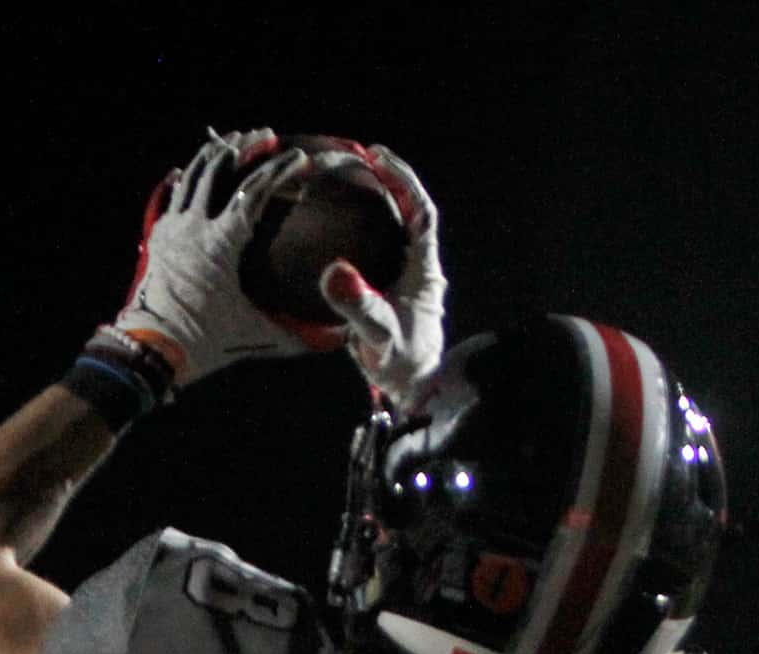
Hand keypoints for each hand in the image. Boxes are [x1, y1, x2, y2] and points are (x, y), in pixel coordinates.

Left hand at [116, 128, 313, 385]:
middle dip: (247, 145)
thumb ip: (294, 334)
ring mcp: (173, 229)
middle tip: (267, 135)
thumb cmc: (203, 342)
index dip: (281, 168)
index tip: (300, 157)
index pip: (257, 189)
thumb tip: (335, 339)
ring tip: (233, 139)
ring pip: (193, 174)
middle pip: (222, 168)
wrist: (149, 351)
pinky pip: (174, 195)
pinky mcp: (158, 236)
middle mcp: (195, 227)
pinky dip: (188, 177)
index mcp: (222, 243)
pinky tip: (192, 170)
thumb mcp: (252, 334)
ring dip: (215, 153)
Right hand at [318, 145, 446, 404]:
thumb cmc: (401, 363)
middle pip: (411, 213)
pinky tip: (341, 230)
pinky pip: (379, 252)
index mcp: (423, 269)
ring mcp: (405, 280)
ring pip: (396, 231)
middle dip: (392, 184)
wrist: (413, 390)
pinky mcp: (390, 294)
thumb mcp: (378, 334)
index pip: (420, 212)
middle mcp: (419, 268)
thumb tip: (335, 270)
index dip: (404, 180)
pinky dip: (364, 233)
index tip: (380, 158)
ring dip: (380, 206)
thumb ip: (358, 304)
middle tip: (366, 159)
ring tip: (354, 185)